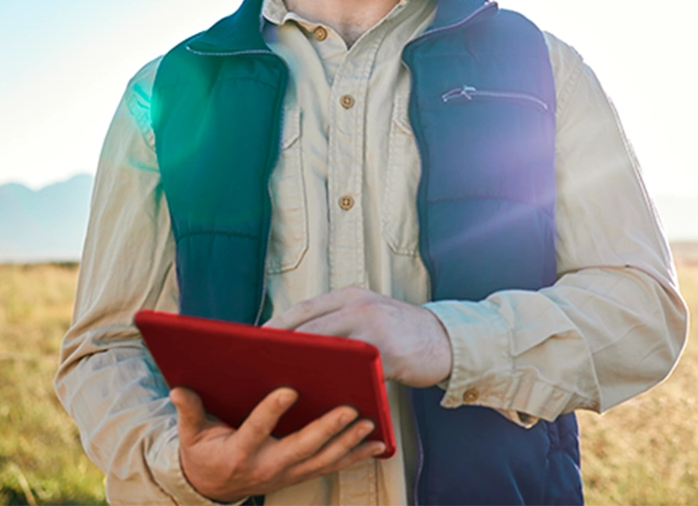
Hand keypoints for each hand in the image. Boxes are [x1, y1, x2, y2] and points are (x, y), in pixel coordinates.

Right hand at [170, 386, 385, 502]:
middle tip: (350, 409)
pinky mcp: (300, 475)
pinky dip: (355, 456)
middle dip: (327, 429)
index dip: (271, 412)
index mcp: (238, 452)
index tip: (288, 389)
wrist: (211, 489)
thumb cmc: (203, 453)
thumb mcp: (192, 434)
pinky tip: (378, 444)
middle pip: (300, 447)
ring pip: (322, 460)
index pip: (256, 430)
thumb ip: (190, 411)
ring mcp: (286, 474)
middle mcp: (266, 466)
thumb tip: (178, 388)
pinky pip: (331, 466)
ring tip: (370, 423)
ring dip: (348, 443)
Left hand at [264, 287, 452, 387]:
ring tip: (284, 386)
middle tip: (258, 368)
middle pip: (311, 329)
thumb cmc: (399, 332)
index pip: (303, 309)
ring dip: (306, 369)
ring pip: (331, 351)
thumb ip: (338, 322)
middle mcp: (361, 307)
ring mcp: (376, 329)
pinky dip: (339, 387)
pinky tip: (324, 401)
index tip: (251, 344)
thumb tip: (295, 344)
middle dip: (283, 349)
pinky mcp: (391, 354)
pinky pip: (358, 374)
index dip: (275, 327)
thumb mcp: (368, 314)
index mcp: (351, 296)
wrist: (446, 339)